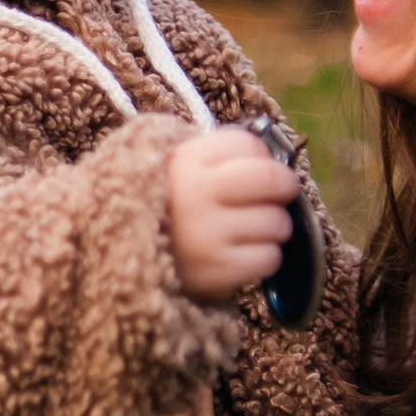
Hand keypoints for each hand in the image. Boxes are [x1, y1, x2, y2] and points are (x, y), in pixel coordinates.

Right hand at [166, 127, 297, 302]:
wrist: (132, 264)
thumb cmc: (172, 210)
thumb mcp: (181, 170)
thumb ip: (221, 156)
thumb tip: (278, 158)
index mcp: (184, 161)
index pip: (248, 144)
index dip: (260, 156)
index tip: (252, 171)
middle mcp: (194, 194)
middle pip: (271, 178)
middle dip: (284, 187)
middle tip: (276, 197)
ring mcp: (205, 234)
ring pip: (277, 222)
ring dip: (275, 228)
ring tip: (253, 230)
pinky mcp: (217, 270)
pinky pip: (270, 258)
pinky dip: (265, 257)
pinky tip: (245, 254)